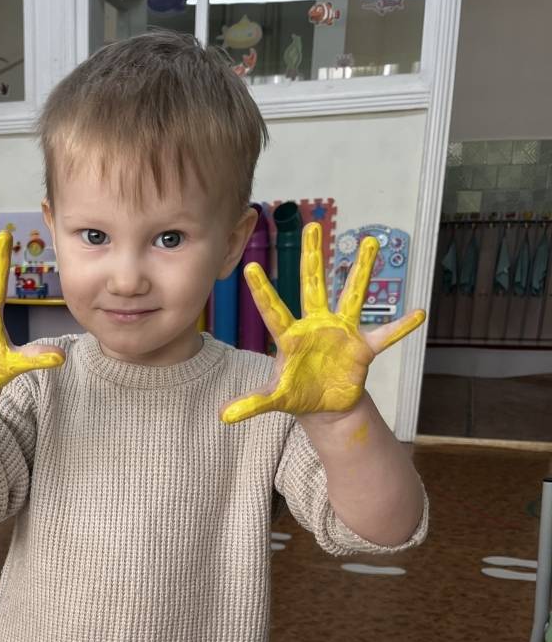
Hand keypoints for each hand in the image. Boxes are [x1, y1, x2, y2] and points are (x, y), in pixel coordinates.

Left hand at [221, 221, 425, 424]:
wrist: (324, 406)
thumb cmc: (296, 394)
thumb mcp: (275, 399)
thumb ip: (252, 403)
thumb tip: (224, 416)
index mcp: (291, 336)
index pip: (273, 310)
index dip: (263, 291)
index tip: (249, 267)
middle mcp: (316, 325)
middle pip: (313, 285)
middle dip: (313, 256)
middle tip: (314, 224)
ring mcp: (341, 332)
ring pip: (352, 296)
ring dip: (361, 271)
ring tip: (369, 242)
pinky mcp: (362, 348)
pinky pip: (385, 334)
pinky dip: (401, 326)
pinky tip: (418, 314)